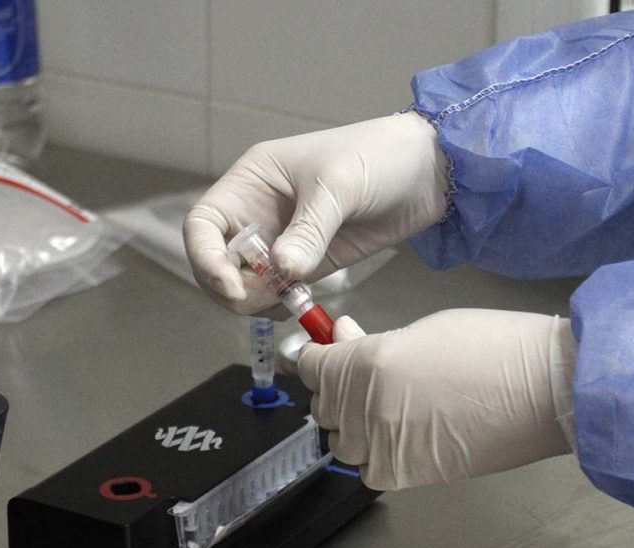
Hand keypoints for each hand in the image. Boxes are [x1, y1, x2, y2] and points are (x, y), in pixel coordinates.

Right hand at [183, 112, 447, 314]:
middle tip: (263, 301)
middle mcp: (257, 212)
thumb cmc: (379, 156)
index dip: (204, 256)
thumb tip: (282, 272)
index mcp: (251, 180)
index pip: (203, 223)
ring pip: (244, 283)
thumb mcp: (339, 186)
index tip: (230, 283)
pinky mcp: (307, 263)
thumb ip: (309, 231)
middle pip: (217, 260)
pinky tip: (299, 304)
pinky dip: (278, 306)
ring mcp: (281, 240)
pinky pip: (276, 292)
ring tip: (287, 300)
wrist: (429, 173)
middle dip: (230, 286)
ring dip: (255, 301)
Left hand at [297, 310, 576, 489]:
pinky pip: (369, 467)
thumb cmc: (493, 346)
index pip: (311, 367)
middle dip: (335, 388)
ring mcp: (385, 447)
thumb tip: (343, 339)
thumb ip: (373, 342)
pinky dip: (375, 452)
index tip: (320, 351)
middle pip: (323, 406)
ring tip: (384, 404)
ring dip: (352, 423)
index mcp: (368, 365)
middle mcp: (365, 410)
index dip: (312, 356)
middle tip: (362, 372)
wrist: (548, 391)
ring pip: (341, 441)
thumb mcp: (422, 329)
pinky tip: (398, 433)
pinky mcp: (407, 476)